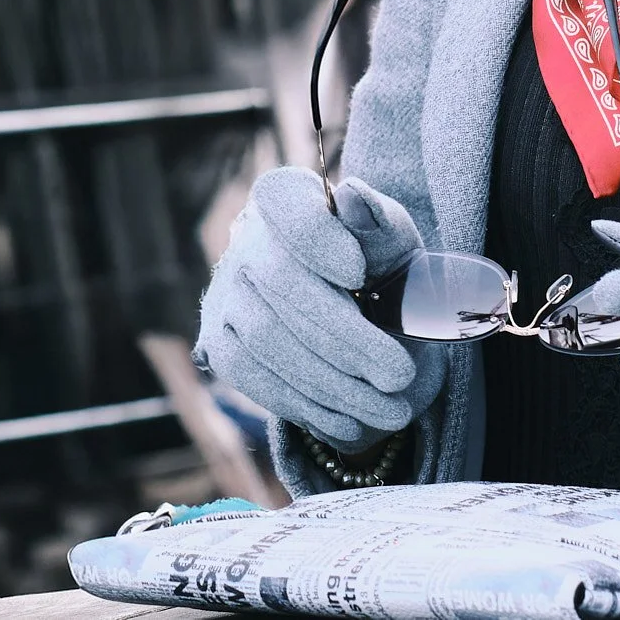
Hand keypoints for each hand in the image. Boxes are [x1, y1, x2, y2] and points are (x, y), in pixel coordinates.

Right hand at [198, 166, 446, 451]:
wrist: (353, 309)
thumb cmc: (375, 264)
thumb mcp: (389, 240)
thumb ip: (377, 223)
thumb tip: (355, 197)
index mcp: (285, 198)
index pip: (288, 210)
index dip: (316, 240)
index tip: (357, 272)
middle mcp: (245, 242)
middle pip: (282, 285)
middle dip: (346, 338)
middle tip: (400, 375)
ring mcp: (224, 295)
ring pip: (268, 341)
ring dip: (333, 382)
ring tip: (390, 410)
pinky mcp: (219, 345)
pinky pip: (254, 378)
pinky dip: (304, 404)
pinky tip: (348, 422)